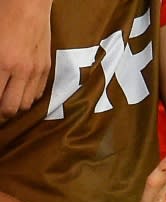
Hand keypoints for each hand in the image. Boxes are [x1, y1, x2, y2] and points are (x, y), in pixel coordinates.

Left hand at [0, 0, 51, 122]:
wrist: (28, 3)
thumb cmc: (3, 16)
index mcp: (3, 63)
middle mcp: (22, 71)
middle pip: (12, 107)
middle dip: (1, 112)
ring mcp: (37, 70)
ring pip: (26, 104)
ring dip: (15, 105)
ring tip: (7, 101)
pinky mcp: (46, 67)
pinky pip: (38, 93)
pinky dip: (28, 97)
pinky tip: (20, 91)